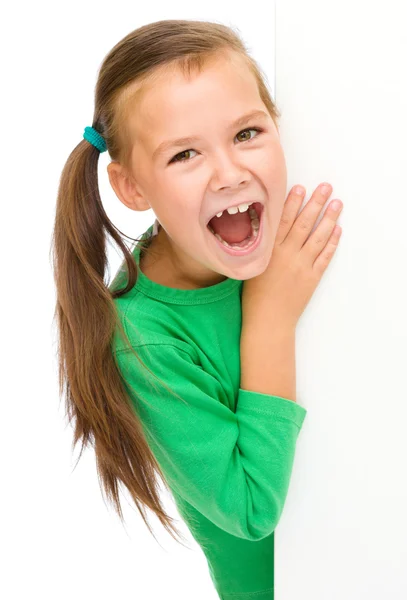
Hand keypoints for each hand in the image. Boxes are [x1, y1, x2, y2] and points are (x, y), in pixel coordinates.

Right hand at [241, 182, 342, 329]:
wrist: (267, 320)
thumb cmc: (254, 296)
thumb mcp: (251, 266)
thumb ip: (261, 247)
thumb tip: (266, 228)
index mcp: (269, 251)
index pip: (283, 221)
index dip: (292, 203)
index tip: (300, 187)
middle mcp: (287, 255)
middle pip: (304, 224)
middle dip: (316, 203)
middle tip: (326, 188)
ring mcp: (301, 266)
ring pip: (318, 237)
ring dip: (329, 219)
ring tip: (337, 204)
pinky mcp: (312, 278)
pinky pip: (325, 257)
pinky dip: (332, 243)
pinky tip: (337, 231)